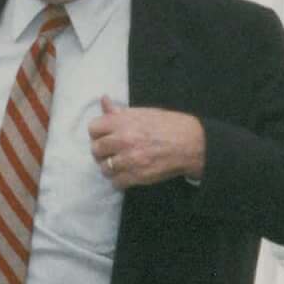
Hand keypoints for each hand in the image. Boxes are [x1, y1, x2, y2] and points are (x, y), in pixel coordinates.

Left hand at [87, 97, 206, 189]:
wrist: (190, 143)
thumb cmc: (168, 125)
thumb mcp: (143, 113)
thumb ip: (119, 111)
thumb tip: (104, 101)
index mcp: (123, 122)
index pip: (93, 128)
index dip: (97, 134)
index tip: (104, 137)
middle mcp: (123, 140)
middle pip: (96, 150)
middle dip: (101, 152)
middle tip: (111, 153)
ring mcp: (129, 159)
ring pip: (104, 168)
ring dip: (110, 168)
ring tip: (120, 164)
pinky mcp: (137, 176)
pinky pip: (116, 182)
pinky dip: (119, 180)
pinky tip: (127, 174)